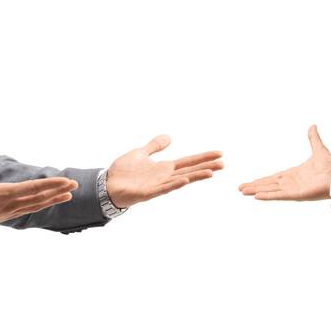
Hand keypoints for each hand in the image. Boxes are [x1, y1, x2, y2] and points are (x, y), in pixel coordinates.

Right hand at [0, 139, 80, 232]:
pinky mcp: (7, 215)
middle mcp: (9, 205)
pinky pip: (29, 209)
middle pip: (38, 198)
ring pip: (36, 205)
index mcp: (1, 194)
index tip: (65, 181)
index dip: (50, 184)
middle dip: (57, 190)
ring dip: (53, 199)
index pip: (31, 188)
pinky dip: (42, 205)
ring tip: (68, 195)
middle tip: (75, 185)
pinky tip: (49, 202)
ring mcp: (9, 212)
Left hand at [105, 135, 223, 207]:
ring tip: (211, 172)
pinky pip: (164, 188)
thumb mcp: (140, 153)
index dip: (203, 157)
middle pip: (190, 170)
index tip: (219, 153)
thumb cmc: (123, 172)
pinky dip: (174, 184)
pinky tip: (185, 180)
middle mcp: (165, 176)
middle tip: (223, 164)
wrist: (107, 185)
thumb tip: (169, 137)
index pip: (188, 161)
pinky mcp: (148, 193)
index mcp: (164, 168)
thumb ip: (154, 146)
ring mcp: (158, 185)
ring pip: (181, 180)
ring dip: (196, 176)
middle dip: (206, 166)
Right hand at [237, 124, 330, 201]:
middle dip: (254, 186)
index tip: (251, 182)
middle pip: (268, 185)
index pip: (273, 178)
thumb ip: (313, 138)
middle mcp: (290, 183)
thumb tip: (313, 126)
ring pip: (270, 190)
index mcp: (293, 174)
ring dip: (257, 190)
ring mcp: (292, 189)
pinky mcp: (296, 194)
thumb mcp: (319, 149)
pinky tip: (257, 196)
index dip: (261, 180)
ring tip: (244, 191)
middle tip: (240, 188)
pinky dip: (268, 195)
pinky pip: (279, 195)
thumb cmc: (330, 166)